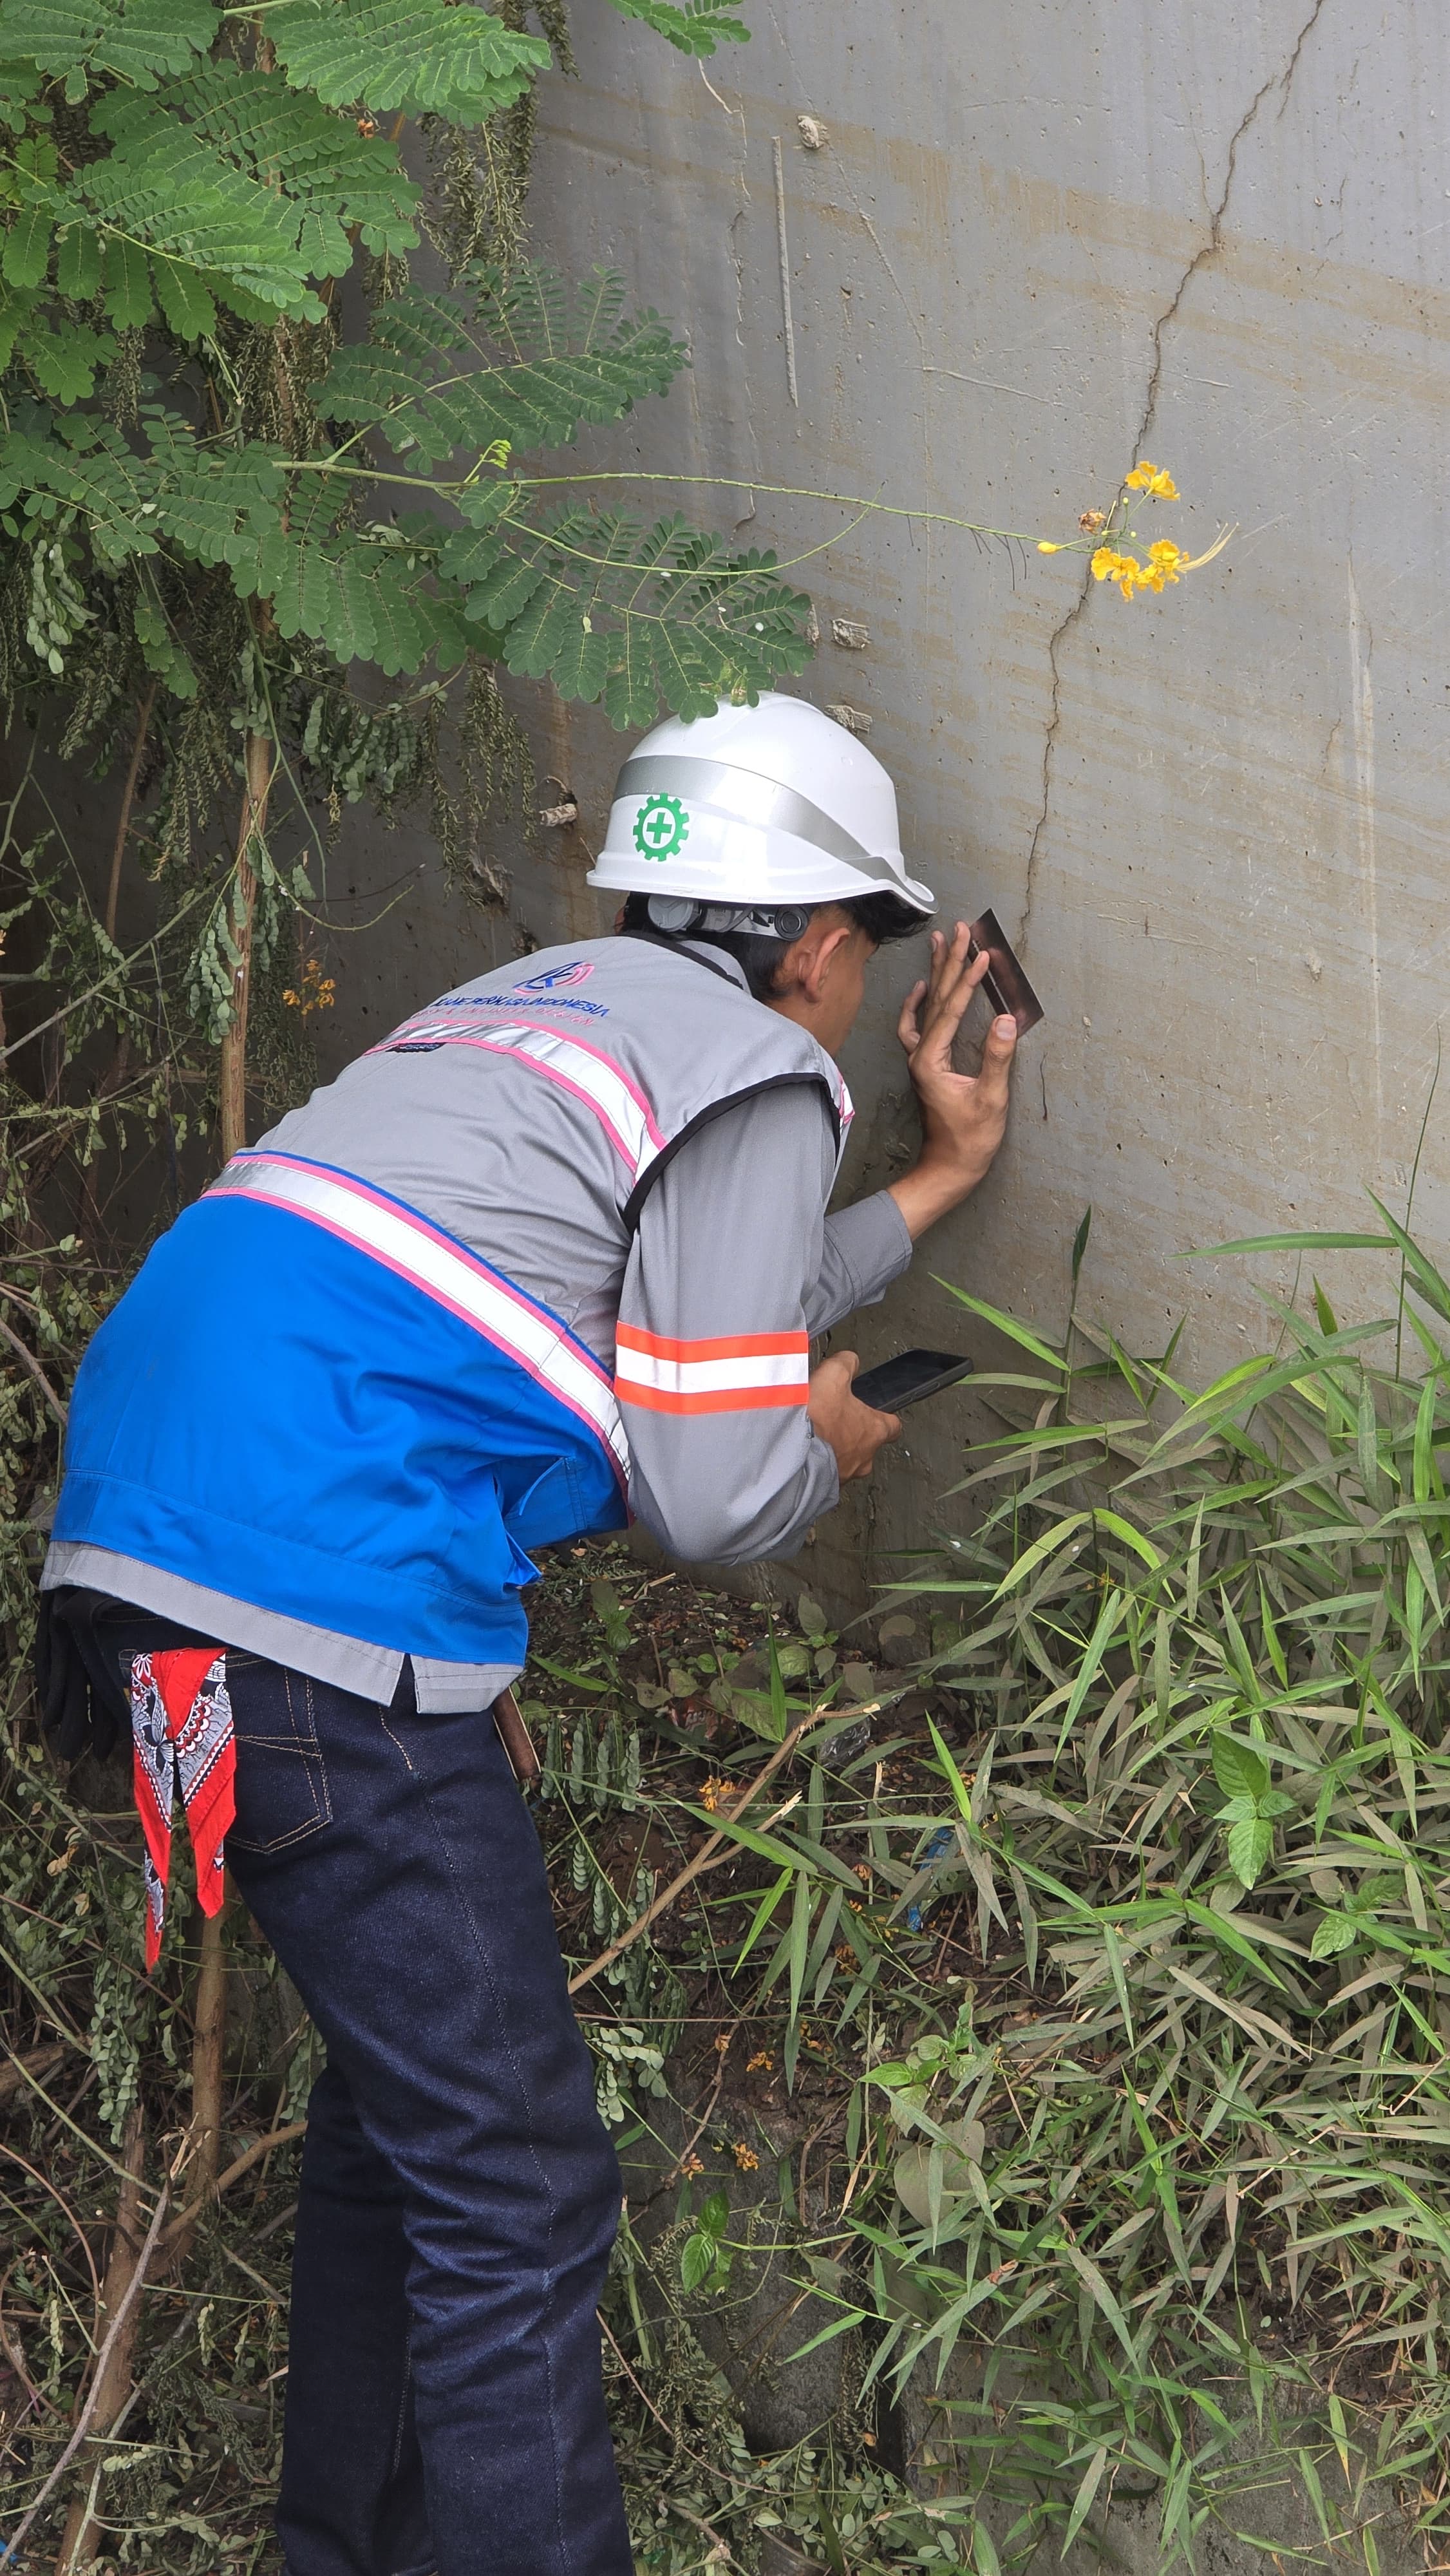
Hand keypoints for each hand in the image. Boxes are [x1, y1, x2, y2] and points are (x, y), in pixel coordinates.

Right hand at [807, 1350, 899, 1482]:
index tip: (877, 1412)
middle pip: (867, 1444)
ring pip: (845, 1459)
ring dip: (834, 1447)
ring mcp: (844, 1473)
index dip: (884, 1416)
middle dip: (853, 1432)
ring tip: (816, 1434)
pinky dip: (816, 1459)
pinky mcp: (824, 1483)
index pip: (893, 1426)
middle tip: (837, 1420)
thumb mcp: (833, 1376)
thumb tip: (849, 1361)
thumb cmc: (816, 1420)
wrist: (788, 1453)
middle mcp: (864, 1457)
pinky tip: (803, 1446)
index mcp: (875, 1431)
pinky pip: (824, 1470)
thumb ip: (846, 1364)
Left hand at [888, 922, 1017, 1238]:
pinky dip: (920, 1003)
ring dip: (937, 973)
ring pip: (926, 1005)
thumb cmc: (969, 1139)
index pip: (952, 1009)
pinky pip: (916, 1026)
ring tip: (941, 942)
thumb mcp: (990, 1100)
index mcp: (932, 1060)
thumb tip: (1004, 1021)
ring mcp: (920, 1059)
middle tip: (960, 929)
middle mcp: (921, 1055)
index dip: (969, 979)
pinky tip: (924, 987)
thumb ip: (996, 1059)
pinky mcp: (925, 1065)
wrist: (948, 1168)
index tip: (983, 953)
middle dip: (951, 962)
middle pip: (937, 998)